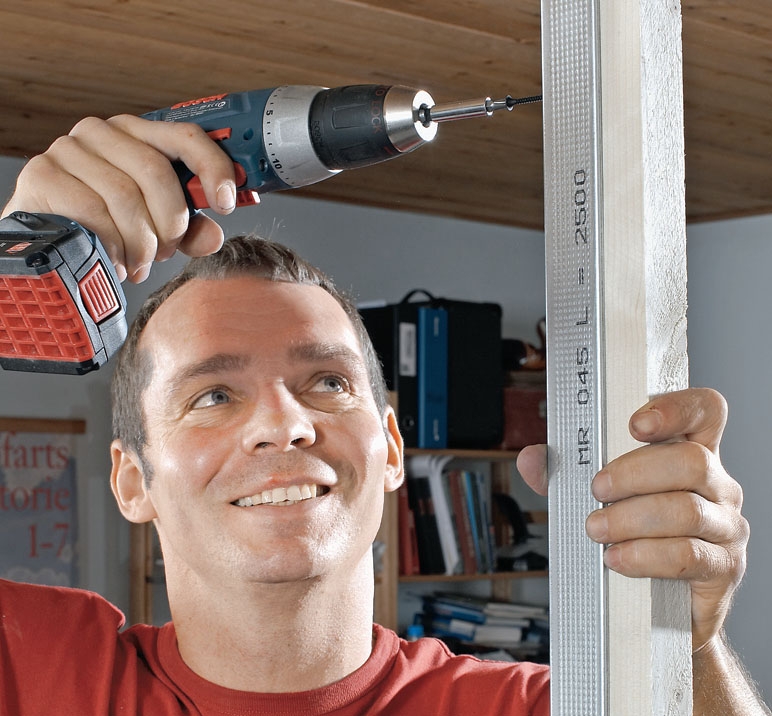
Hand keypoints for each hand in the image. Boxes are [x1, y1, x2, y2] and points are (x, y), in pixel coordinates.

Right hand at [1, 115, 240, 281]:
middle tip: (166, 250)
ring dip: (141, 241)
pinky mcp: (41, 174)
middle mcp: (101, 132)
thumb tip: (213, 236)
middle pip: (156, 171)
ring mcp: (68, 149)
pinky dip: (112, 244)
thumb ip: (189, 230)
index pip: (186, 136)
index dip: (214, 167)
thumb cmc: (104, 226)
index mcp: (136, 134)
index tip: (226, 202)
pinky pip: (94, 212)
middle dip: (170, 222)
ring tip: (138, 261)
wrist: (46, 240)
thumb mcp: (156, 228)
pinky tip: (114, 259)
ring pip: (126, 196)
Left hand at [516, 387, 748, 652]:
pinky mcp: (723, 568)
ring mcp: (726, 527)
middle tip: (596, 489)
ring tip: (596, 529)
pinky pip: (687, 556)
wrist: (656, 607)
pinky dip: (645, 556)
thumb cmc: (631, 537)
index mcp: (691, 454)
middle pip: (692, 462)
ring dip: (631, 518)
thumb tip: (532, 459)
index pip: (704, 411)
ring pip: (686, 510)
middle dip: (634, 473)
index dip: (675, 409)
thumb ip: (563, 474)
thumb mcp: (595, 498)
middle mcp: (717, 485)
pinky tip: (617, 559)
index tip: (635, 424)